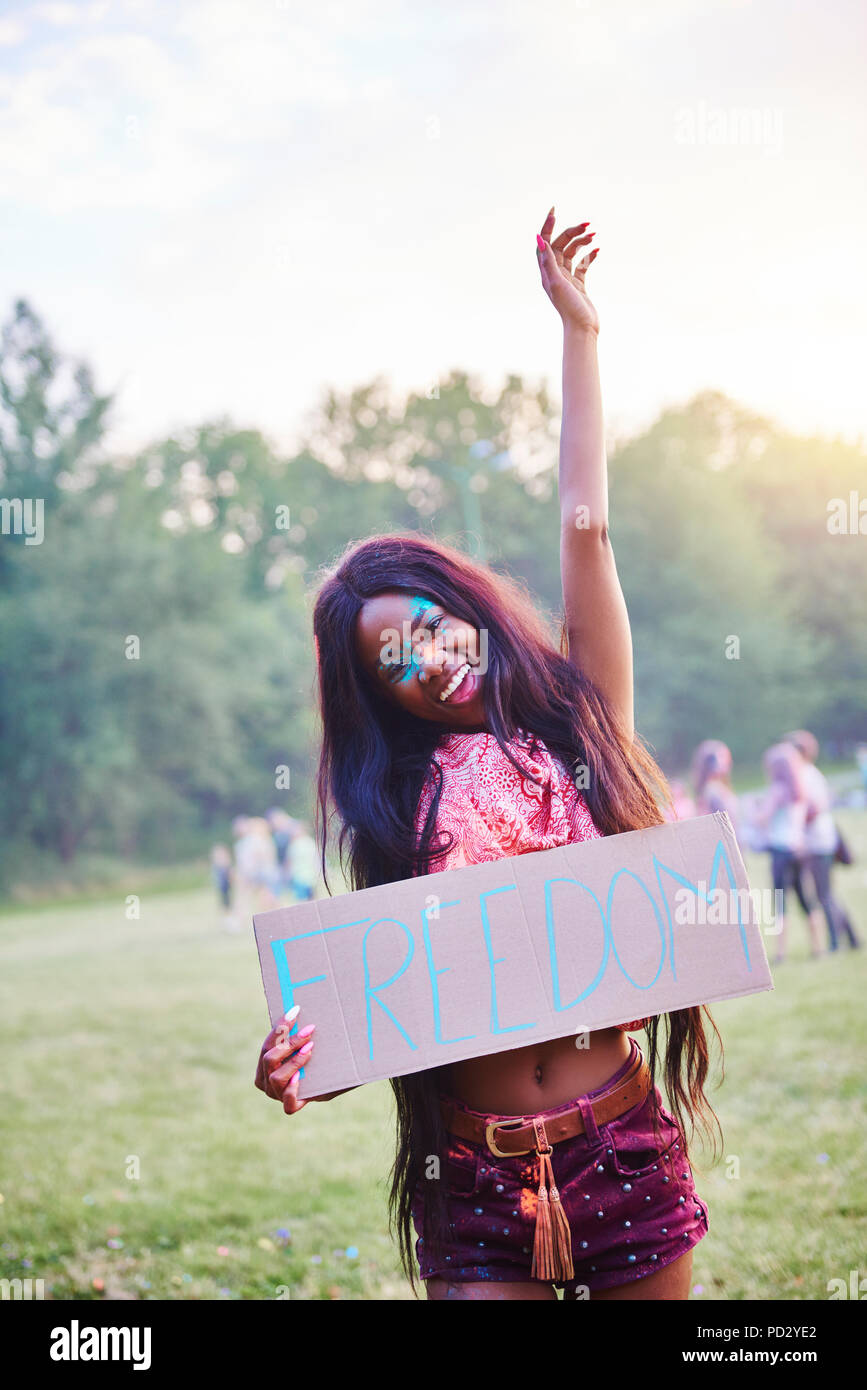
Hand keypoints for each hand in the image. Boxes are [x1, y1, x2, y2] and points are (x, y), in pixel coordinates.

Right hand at [254, 1006, 314, 1114]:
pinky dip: (292, 1091)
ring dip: (294, 1062)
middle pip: (269, 1059)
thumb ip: (299, 1034)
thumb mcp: (304, 1046)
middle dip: (289, 1043)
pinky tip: (300, 1078)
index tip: (295, 1011)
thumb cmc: (313, 1061)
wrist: (328, 1083)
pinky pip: (288, 1104)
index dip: (280, 1027)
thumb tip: (301, 1009)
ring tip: (310, 1050)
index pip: (267, 1044)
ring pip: (276, 1078)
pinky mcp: (291, 1107)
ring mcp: (276, 1095)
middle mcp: (266, 1081)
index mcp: (264, 1065)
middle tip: (309, 1030)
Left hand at [535, 207, 599, 333]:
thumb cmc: (569, 308)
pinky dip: (589, 256)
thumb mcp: (557, 282)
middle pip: (561, 245)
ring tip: (593, 235)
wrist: (582, 328)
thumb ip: (548, 261)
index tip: (554, 210)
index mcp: (547, 272)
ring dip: (582, 242)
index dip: (548, 226)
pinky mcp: (579, 284)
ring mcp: (567, 278)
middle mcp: (555, 273)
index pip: (544, 243)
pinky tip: (597, 250)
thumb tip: (539, 238)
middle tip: (588, 225)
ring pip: (573, 252)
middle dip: (572, 232)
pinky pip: (582, 265)